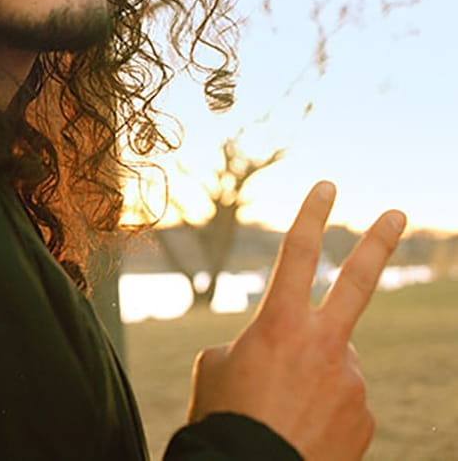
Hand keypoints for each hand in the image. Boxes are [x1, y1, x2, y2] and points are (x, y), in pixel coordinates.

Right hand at [187, 181, 405, 459]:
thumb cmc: (223, 418)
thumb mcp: (217, 367)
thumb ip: (255, 344)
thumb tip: (284, 353)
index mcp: (279, 323)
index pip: (296, 253)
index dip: (312, 215)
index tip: (327, 186)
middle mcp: (324, 345)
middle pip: (357, 282)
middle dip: (378, 242)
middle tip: (398, 214)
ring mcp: (351, 382)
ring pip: (335, 360)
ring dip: (314, 374)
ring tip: (284, 410)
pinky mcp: (366, 418)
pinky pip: (344, 400)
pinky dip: (324, 408)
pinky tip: (300, 429)